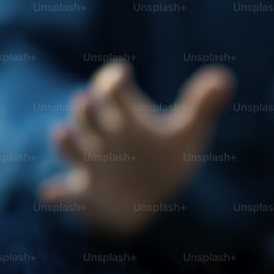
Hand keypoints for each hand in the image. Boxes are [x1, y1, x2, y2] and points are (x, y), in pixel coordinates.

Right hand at [41, 62, 234, 237]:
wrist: (149, 199)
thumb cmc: (164, 159)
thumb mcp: (186, 134)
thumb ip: (202, 106)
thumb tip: (225, 78)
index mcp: (124, 117)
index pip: (112, 90)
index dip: (114, 80)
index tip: (122, 75)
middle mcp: (102, 136)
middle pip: (87, 115)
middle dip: (86, 110)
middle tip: (87, 101)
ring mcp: (91, 164)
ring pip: (72, 149)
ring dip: (65, 142)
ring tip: (62, 133)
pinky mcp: (86, 194)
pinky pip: (67, 194)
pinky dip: (58, 194)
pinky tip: (49, 194)